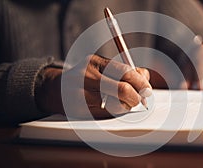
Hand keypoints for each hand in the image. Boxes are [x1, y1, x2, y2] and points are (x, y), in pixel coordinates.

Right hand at [35, 55, 151, 118]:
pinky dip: (113, 114)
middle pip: (122, 90)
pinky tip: (110, 108)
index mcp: (94, 63)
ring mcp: (80, 95)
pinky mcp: (78, 111)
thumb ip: (125, 69)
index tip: (147, 89)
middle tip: (139, 100)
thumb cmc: (85, 77)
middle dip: (136, 97)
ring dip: (125, 107)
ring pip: (115, 107)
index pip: (125, 71)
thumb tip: (145, 76)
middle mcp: (86, 77)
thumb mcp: (102, 67)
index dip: (140, 82)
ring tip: (123, 104)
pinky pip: (105, 116)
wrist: (55, 89)